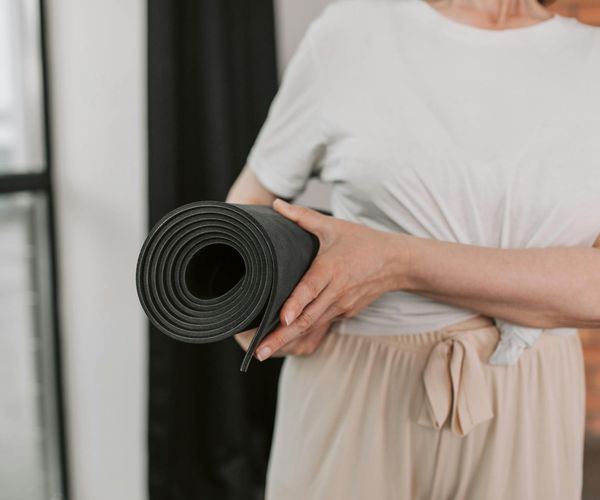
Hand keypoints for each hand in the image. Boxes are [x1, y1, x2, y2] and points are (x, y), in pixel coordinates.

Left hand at [253, 198, 412, 361]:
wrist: (396, 262)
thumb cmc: (363, 242)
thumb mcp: (333, 226)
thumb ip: (302, 217)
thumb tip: (276, 204)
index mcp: (330, 269)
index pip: (310, 289)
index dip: (295, 304)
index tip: (281, 319)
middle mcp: (336, 292)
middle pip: (306, 318)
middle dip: (281, 336)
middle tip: (258, 352)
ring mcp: (341, 306)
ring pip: (312, 327)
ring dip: (289, 341)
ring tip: (265, 352)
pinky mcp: (345, 313)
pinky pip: (321, 327)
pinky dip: (304, 337)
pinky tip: (286, 346)